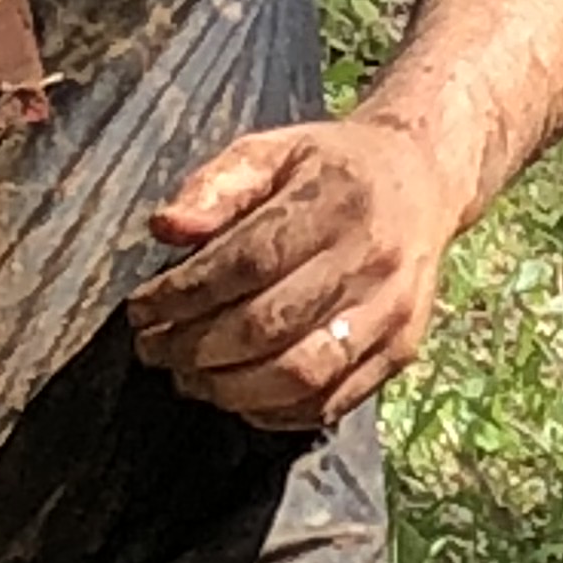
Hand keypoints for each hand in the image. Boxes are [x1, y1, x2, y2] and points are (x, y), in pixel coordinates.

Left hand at [129, 113, 469, 429]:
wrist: (421, 181)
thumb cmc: (331, 167)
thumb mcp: (273, 150)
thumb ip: (217, 184)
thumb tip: (165, 229)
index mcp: (339, 199)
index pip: (249, 261)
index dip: (184, 294)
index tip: (140, 308)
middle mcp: (373, 259)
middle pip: (268, 325)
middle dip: (193, 347)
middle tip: (154, 348)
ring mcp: (392, 311)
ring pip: (299, 375)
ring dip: (228, 389)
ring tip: (189, 377)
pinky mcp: (401, 350)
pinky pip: (329, 403)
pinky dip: (271, 412)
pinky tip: (237, 395)